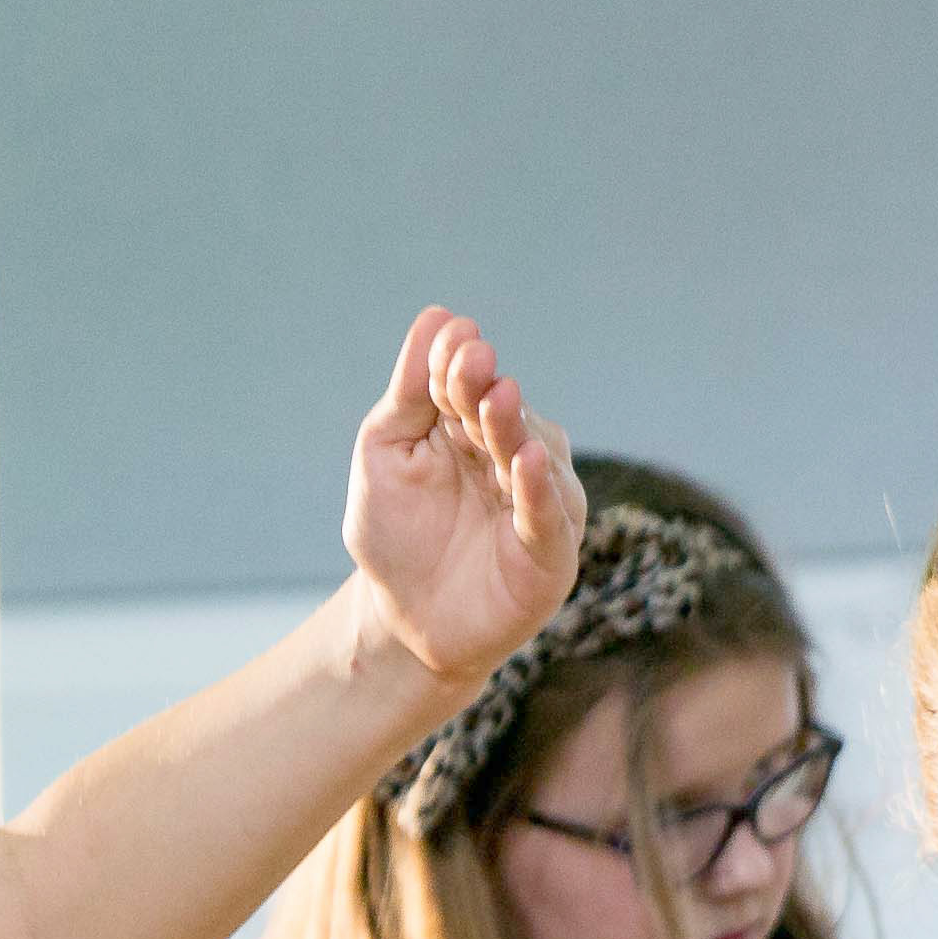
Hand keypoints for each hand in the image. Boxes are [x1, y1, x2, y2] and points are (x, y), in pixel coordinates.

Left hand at [336, 308, 585, 688]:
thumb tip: (436, 317)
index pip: (471, 385)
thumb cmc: (396, 535)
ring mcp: (538, 504)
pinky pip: (549, 517)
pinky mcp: (550, 554)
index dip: (460, 363)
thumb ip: (409, 394)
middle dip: (485, 389)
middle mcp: (515, 457)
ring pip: (536, 457)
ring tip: (498, 400)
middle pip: (505, 415)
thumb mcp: (386, 455)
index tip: (452, 338)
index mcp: (475, 428)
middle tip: (471, 362)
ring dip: (515, 428)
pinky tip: (529, 460)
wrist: (401, 621)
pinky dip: (541, 488)